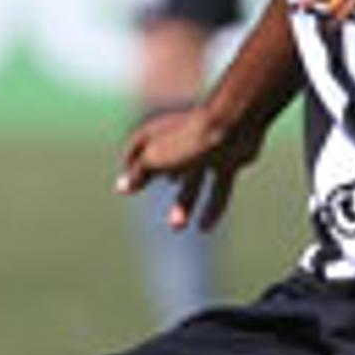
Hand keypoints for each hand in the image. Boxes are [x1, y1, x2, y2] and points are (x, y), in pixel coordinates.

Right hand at [118, 99, 262, 235]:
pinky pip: (218, 187)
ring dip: (184, 204)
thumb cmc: (189, 140)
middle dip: (157, 190)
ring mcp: (206, 150)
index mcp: (159, 133)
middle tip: (157, 215)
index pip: (137, 149)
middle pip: (168, 169)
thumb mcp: (154, 158)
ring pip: (193, 182)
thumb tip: (121, 187)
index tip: (126, 188)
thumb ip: (138, 173)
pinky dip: (211, 206)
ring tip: (177, 227)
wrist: (233, 127)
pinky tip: (205, 227)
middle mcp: (181, 139)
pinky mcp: (228, 159)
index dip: (131, 168)